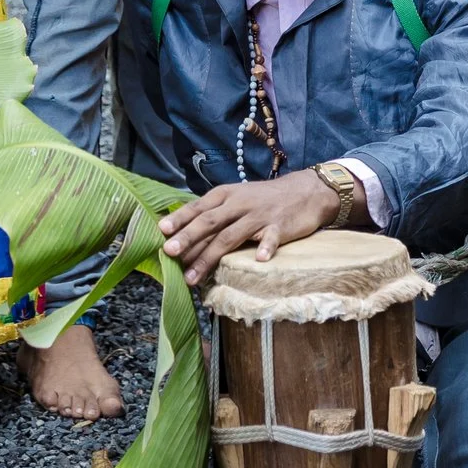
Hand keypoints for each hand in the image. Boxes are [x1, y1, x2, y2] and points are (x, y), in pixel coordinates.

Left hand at [158, 173, 340, 285]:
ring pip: (231, 236)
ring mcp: (259, 215)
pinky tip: (259, 259)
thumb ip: (214, 214)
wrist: (305, 191)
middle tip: (169, 252)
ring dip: (211, 256)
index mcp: (226, 195)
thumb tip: (183, 234)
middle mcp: (239, 204)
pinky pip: (271, 237)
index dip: (181, 219)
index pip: (199, 207)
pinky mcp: (280, 226)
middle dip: (188, 237)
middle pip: (210, 222)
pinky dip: (265, 247)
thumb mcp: (237, 198)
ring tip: (194, 276)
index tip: (162, 231)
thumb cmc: (264, 199)